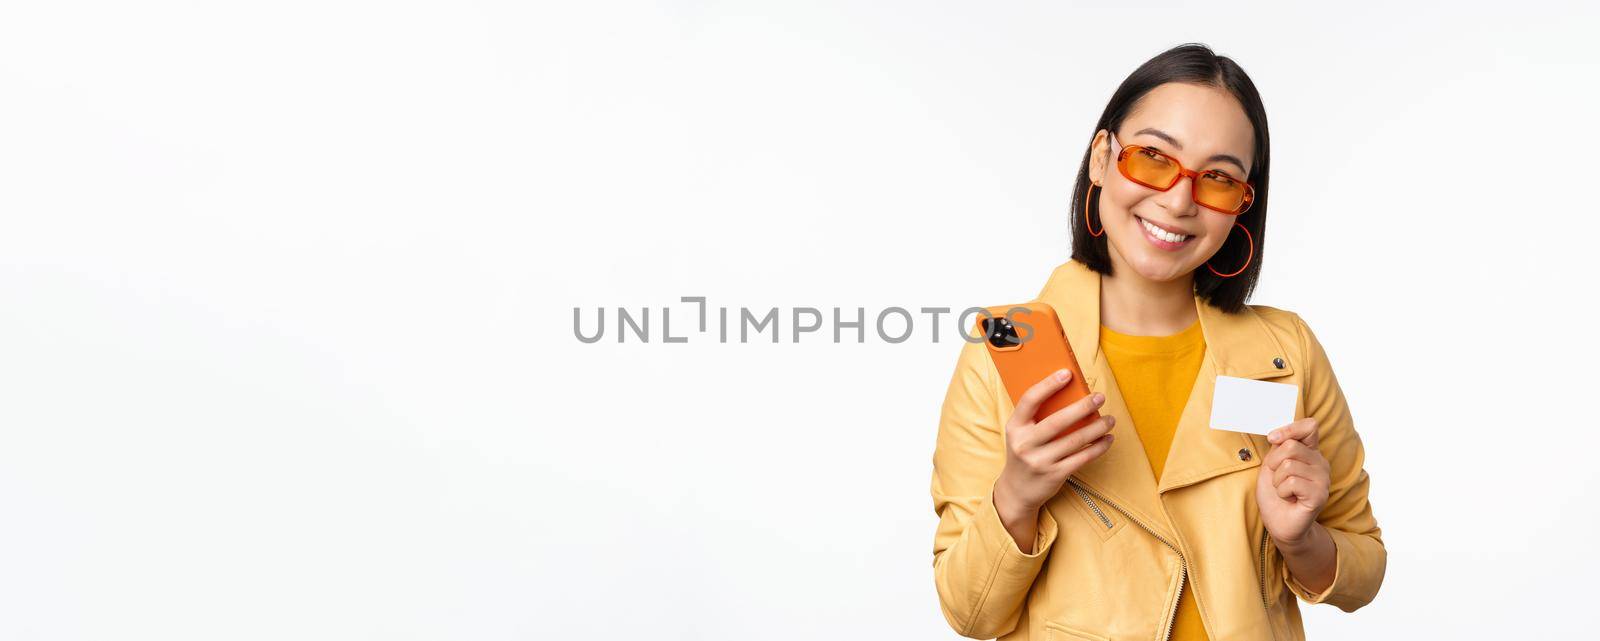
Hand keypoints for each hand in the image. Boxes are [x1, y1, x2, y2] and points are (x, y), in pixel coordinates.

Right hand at [994, 369, 1113, 530]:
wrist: (1017, 490)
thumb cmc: (1024, 453)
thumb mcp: (1021, 434)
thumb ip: (1037, 417)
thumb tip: (1071, 394)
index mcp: (1015, 427)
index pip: (1030, 400)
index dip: (1048, 385)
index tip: (1067, 374)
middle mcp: (1025, 444)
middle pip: (1058, 421)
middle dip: (1082, 407)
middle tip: (1099, 397)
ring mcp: (1040, 461)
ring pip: (1075, 440)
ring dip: (1097, 428)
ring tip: (1110, 419)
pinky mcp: (1055, 475)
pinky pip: (1082, 458)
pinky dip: (1098, 448)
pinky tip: (1107, 439)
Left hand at [1255, 417, 1330, 547]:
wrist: (1280, 523)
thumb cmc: (1275, 494)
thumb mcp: (1272, 465)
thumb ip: (1278, 447)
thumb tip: (1277, 435)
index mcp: (1310, 452)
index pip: (1309, 426)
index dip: (1289, 429)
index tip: (1272, 438)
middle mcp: (1320, 463)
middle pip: (1291, 446)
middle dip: (1274, 463)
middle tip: (1277, 478)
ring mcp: (1323, 479)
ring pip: (1288, 465)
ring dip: (1277, 480)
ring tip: (1284, 490)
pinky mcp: (1319, 495)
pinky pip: (1291, 482)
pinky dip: (1282, 491)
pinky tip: (1289, 499)